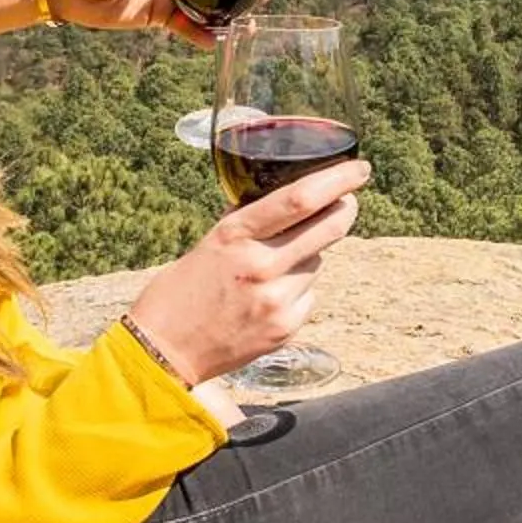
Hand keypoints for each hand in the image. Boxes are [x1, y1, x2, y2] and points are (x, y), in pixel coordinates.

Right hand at [124, 158, 368, 382]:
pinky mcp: (285, 328)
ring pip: (318, 263)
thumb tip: (280, 201)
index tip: (358, 170)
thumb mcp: (208, 244)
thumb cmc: (179, 294)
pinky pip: (309, 296)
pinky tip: (268, 298)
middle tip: (348, 202)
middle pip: (329, 228)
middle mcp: (260, 266)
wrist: (162, 352)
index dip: (337, 180)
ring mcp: (276, 300)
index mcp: (236, 236)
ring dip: (308, 257)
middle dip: (345, 209)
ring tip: (272, 269)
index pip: (299, 199)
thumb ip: (245, 224)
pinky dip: (298, 291)